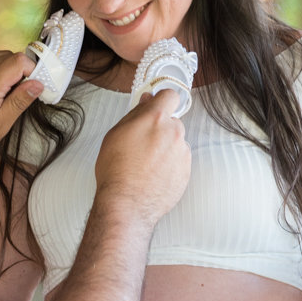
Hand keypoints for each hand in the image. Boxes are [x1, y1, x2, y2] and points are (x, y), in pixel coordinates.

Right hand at [94, 89, 190, 224]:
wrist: (127, 204)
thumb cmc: (116, 171)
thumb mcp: (115, 134)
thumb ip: (135, 114)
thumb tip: (147, 101)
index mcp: (155, 119)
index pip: (171, 96)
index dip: (163, 101)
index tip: (157, 107)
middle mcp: (173, 133)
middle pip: (173, 122)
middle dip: (161, 129)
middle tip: (143, 144)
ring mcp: (182, 153)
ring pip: (176, 143)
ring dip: (166, 148)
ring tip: (147, 164)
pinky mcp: (186, 171)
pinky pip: (179, 161)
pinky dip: (169, 165)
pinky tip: (154, 175)